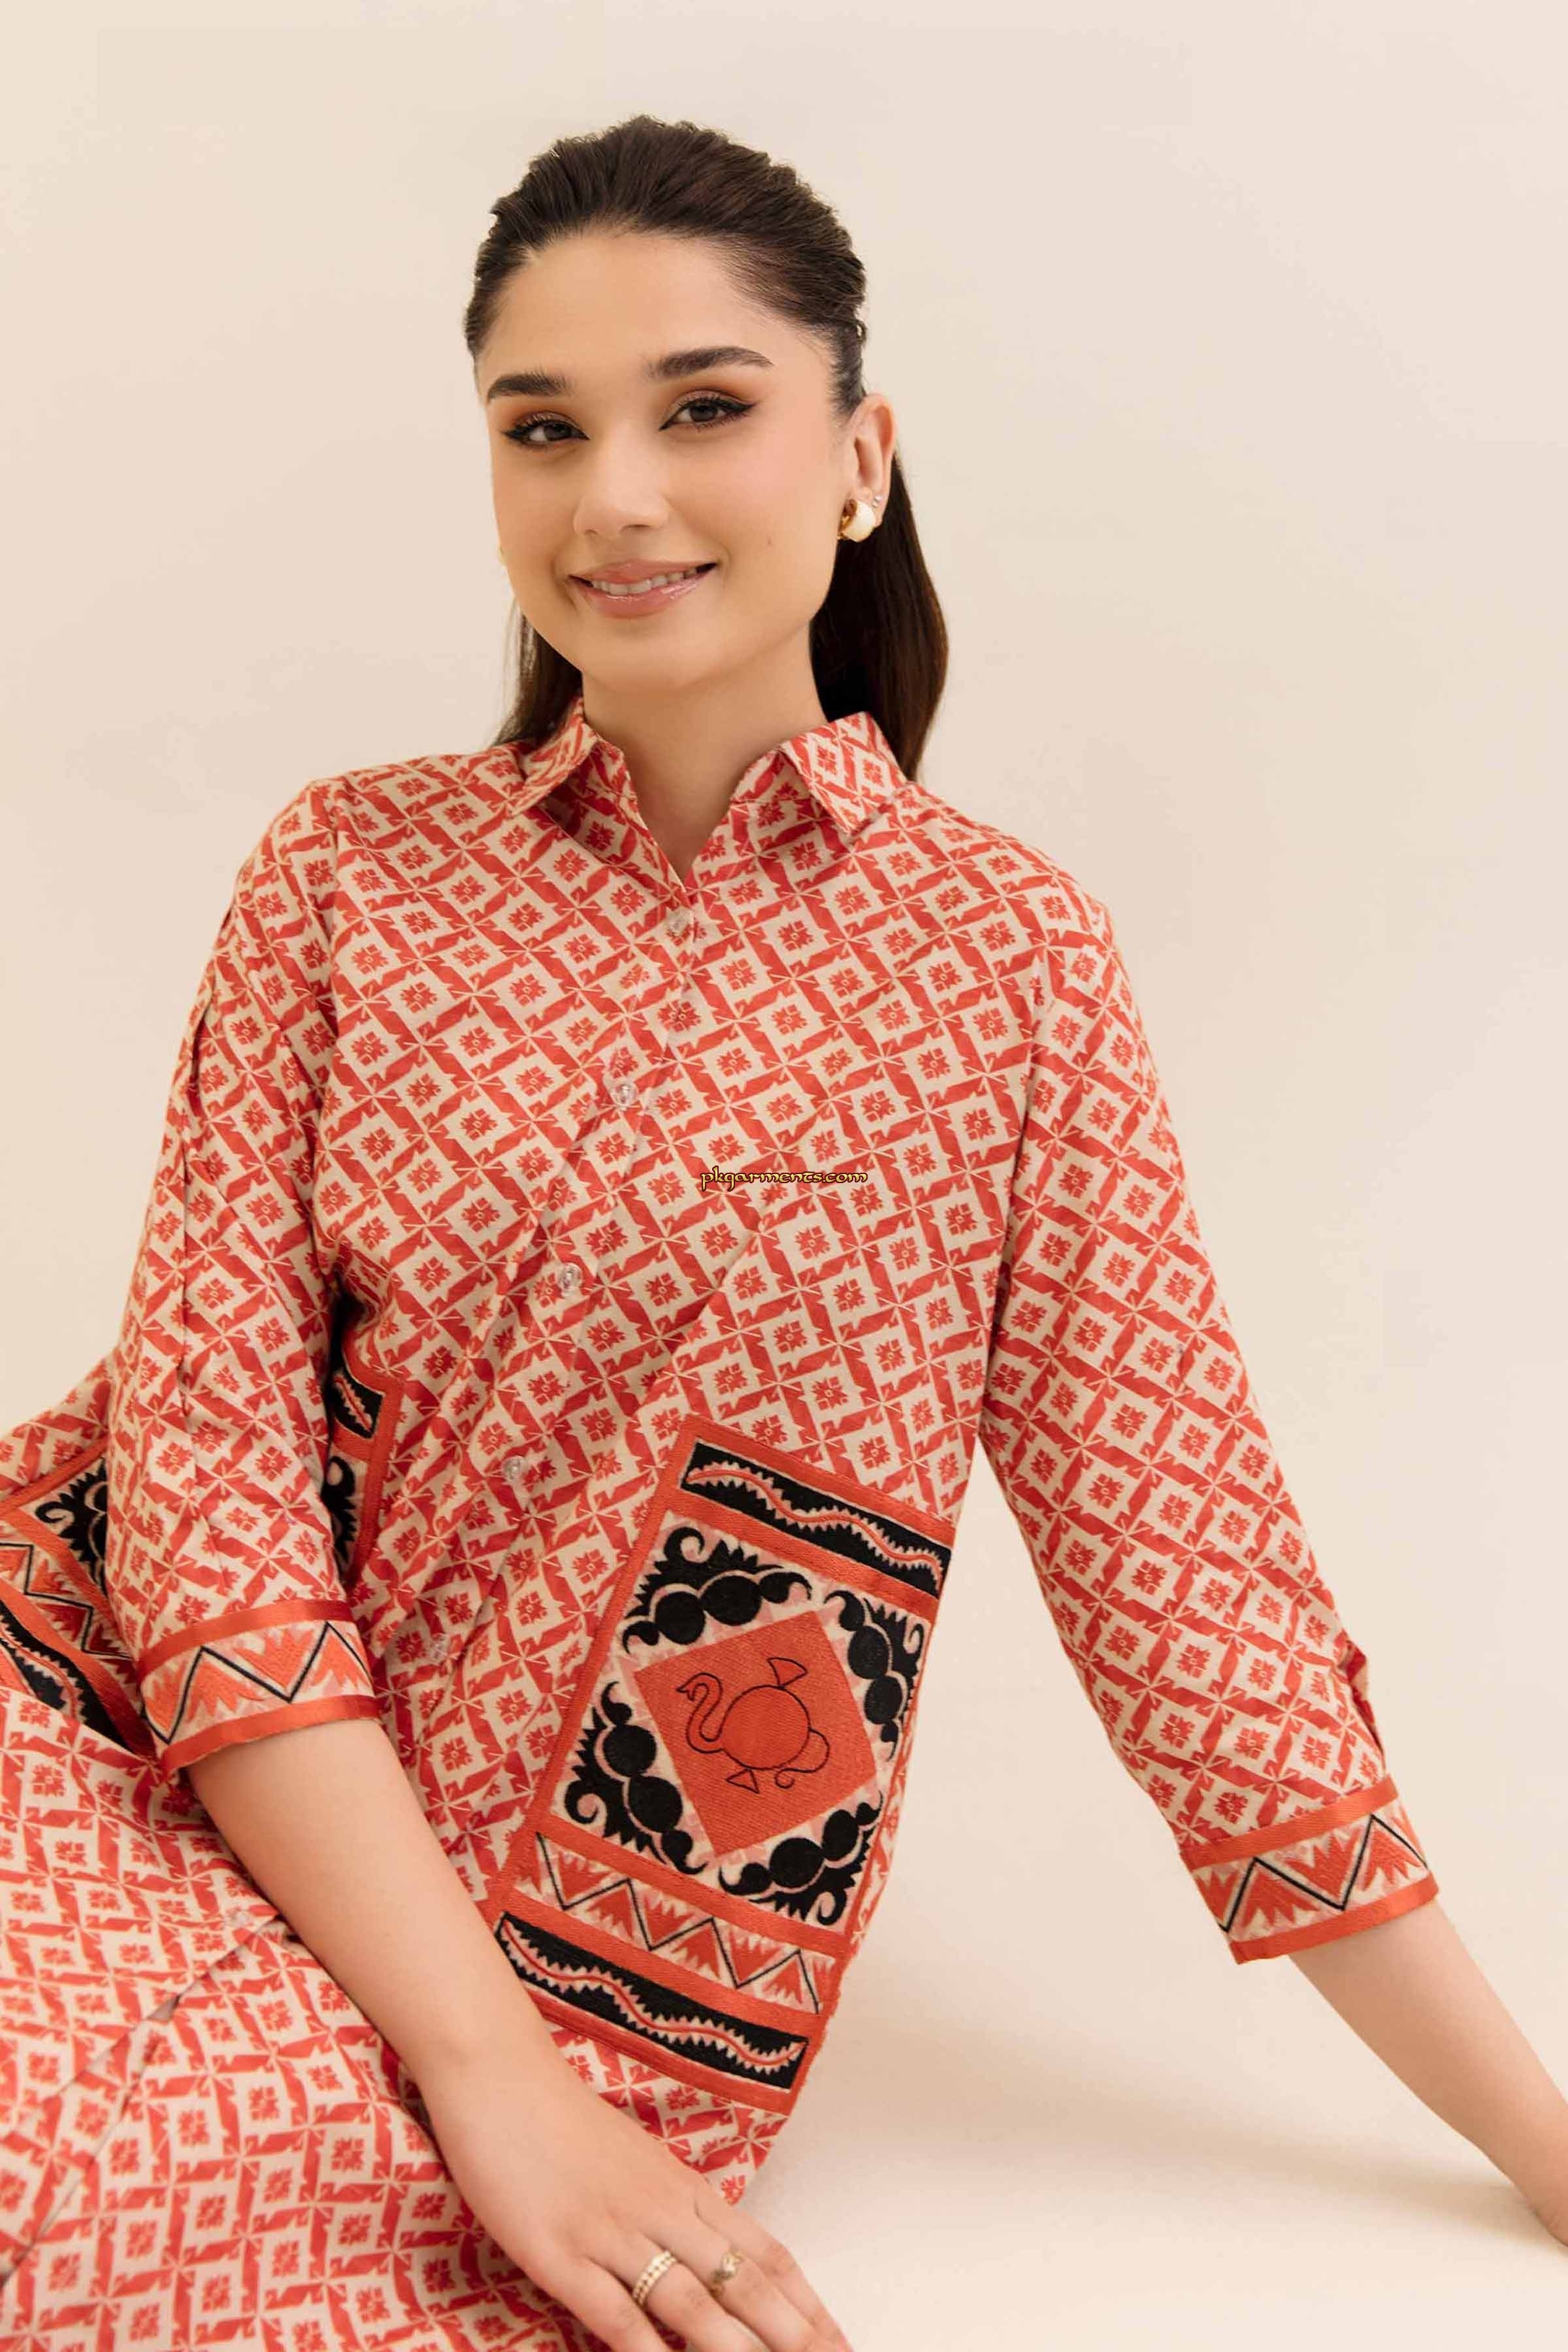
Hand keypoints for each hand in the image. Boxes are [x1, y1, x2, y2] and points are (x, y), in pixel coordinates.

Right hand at [417, 2026, 857, 2350]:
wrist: (501, 2076)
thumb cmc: (565, 2120)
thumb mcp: (637, 2160)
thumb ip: (675, 2207)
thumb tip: (715, 2254)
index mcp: (684, 2188)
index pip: (764, 2253)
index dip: (804, 2302)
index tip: (837, 2339)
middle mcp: (662, 2210)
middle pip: (742, 2283)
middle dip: (791, 2334)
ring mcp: (613, 2233)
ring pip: (691, 2302)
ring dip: (735, 2349)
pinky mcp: (561, 2253)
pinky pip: (614, 2314)